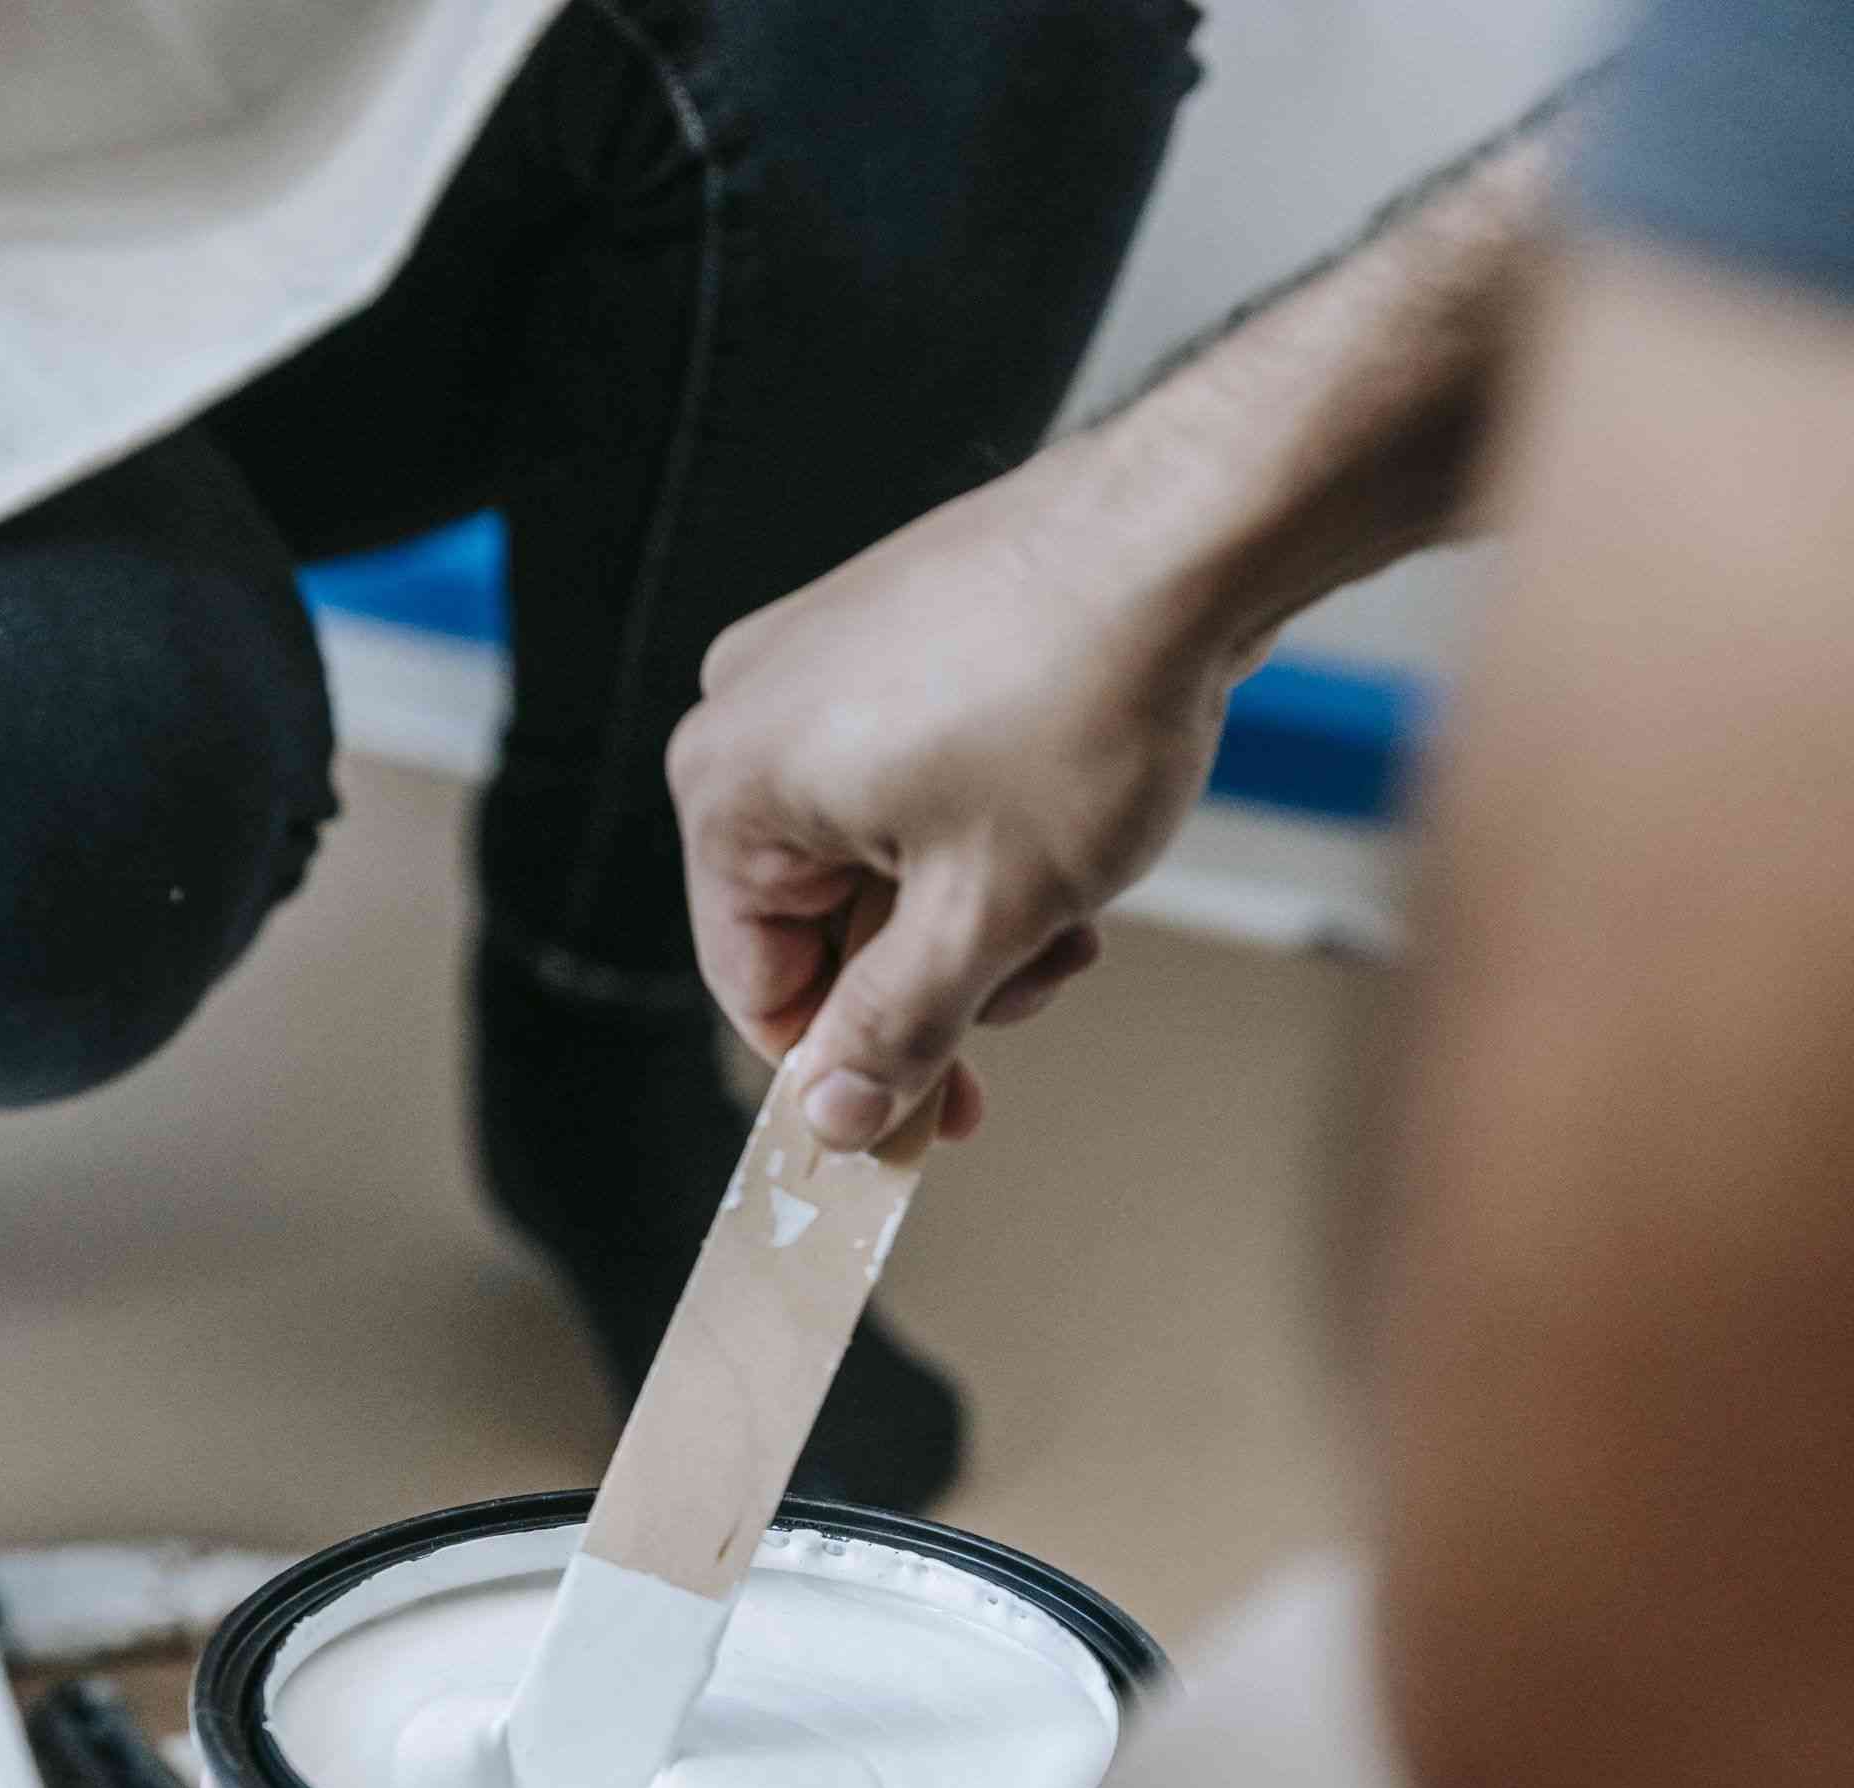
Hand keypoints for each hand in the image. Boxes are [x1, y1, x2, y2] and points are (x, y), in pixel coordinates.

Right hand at [667, 417, 1239, 1147]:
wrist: (1188, 533)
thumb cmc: (1079, 701)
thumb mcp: (982, 917)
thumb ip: (896, 1032)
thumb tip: (834, 1117)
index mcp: (731, 786)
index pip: (755, 986)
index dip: (848, 1070)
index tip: (927, 1122)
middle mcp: (751, 714)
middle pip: (821, 927)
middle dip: (935, 978)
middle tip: (1034, 985)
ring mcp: (822, 664)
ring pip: (881, 866)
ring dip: (975, 917)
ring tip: (1072, 901)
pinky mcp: (896, 637)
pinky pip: (914, 790)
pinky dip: (986, 842)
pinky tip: (1070, 838)